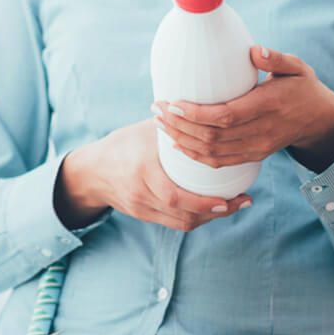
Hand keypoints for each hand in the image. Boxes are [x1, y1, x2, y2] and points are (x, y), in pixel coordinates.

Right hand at [55, 119, 251, 231]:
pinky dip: (196, 217)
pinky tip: (213, 209)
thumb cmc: (123, 144)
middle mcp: (142, 193)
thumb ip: (174, 126)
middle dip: (217, 213)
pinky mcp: (144, 216)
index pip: (177, 196)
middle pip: (185, 215)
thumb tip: (208, 111)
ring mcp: (142, 208)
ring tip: (233, 206)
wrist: (91, 171)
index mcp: (143, 170)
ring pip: (183, 222)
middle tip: (243, 202)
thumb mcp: (145, 132)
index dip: (206, 203)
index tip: (230, 198)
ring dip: (210, 217)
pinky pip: (175, 223)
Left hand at [152, 46, 333, 174]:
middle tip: (158, 109)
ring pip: (213, 153)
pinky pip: (220, 162)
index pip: (227, 116)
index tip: (174, 103)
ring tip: (161, 123)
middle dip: (180, 126)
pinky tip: (178, 143)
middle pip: (213, 137)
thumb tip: (254, 51)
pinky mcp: (254, 156)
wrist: (319, 119)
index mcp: (269, 106)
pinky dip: (196, 155)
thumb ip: (276, 59)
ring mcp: (257, 147)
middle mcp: (262, 131)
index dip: (197, 114)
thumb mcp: (298, 67)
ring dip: (183, 140)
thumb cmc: (303, 87)